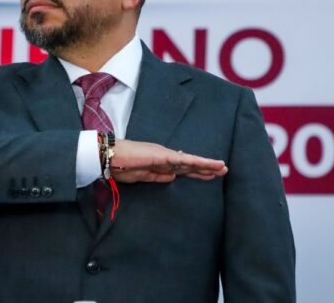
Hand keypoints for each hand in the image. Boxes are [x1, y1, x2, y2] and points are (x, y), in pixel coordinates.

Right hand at [109, 139, 227, 183]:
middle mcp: (165, 157)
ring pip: (190, 161)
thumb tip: (173, 178)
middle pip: (190, 165)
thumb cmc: (121, 166)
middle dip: (207, 168)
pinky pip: (181, 160)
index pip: (183, 168)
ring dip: (206, 165)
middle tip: (224, 170)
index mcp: (160, 163)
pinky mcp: (161, 155)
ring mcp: (164, 155)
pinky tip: (206, 165)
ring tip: (221, 167)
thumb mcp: (142, 176)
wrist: (109, 156)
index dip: (197, 171)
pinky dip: (195, 162)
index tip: (211, 174)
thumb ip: (157, 177)